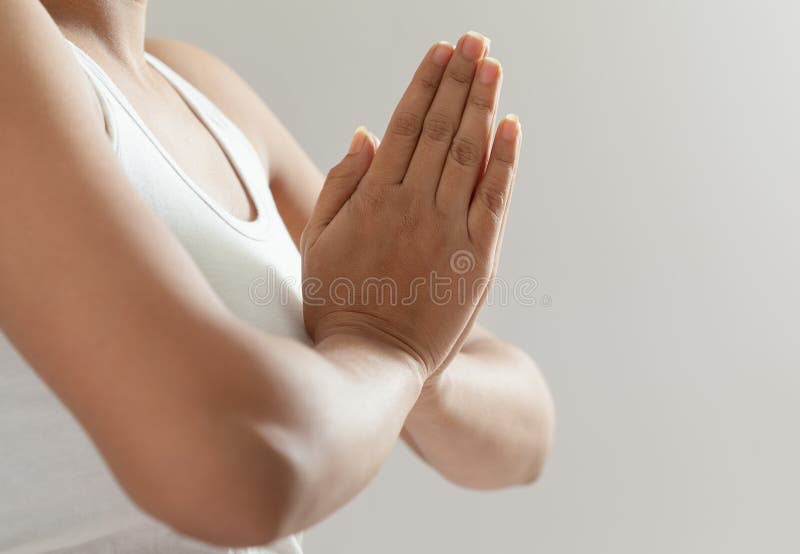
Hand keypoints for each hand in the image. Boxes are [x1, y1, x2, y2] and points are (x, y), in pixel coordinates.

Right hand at [301, 32, 520, 378]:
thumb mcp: (319, 240)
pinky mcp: (478, 256)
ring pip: (470, 153)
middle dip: (459, 79)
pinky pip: (495, 197)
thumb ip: (341, 183)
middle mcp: (414, 206)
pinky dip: (504, 159)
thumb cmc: (337, 299)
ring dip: (483, 104)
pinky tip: (511, 125)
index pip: (405, 125)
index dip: (424, 83)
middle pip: (441, 128)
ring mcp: (449, 230)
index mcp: (374, 199)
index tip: (440, 50)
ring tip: (492, 64)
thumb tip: (367, 132)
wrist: (374, 361)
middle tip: (475, 40)